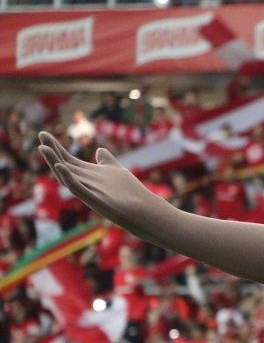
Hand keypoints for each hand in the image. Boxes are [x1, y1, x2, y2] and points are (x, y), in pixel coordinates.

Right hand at [37, 132, 171, 239]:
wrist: (142, 209)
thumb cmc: (129, 191)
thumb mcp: (115, 170)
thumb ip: (106, 160)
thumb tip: (99, 149)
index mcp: (87, 174)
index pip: (67, 159)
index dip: (56, 147)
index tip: (44, 133)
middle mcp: (83, 182)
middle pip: (62, 165)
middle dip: (51, 151)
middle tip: (41, 134)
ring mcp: (87, 191)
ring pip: (66, 176)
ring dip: (54, 162)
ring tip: (44, 149)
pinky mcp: (94, 200)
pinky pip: (77, 188)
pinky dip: (68, 178)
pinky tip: (61, 166)